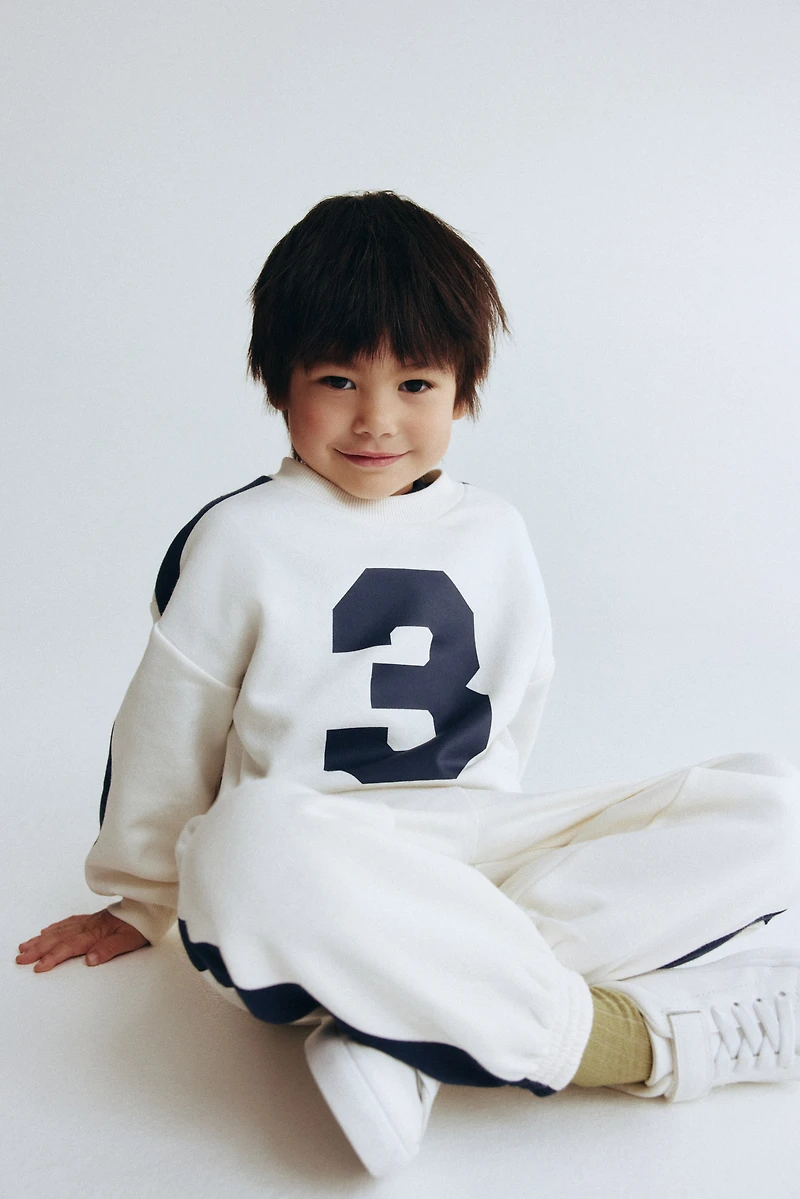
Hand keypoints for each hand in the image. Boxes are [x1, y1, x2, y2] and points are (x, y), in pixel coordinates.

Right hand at [16, 909, 149, 971]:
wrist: (149, 906)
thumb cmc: (141, 925)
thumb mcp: (130, 940)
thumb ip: (109, 949)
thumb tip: (90, 959)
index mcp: (96, 933)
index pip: (69, 947)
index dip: (53, 957)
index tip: (38, 967)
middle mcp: (89, 926)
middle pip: (59, 938)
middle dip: (38, 949)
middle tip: (21, 958)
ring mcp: (89, 921)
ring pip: (60, 930)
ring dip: (42, 939)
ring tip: (25, 946)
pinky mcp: (93, 918)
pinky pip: (69, 922)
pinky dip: (55, 927)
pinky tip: (46, 931)